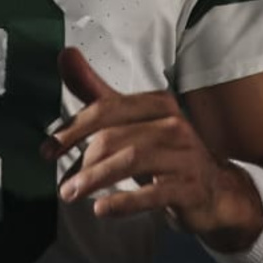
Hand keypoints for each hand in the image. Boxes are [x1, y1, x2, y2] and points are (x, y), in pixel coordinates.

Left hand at [43, 48, 262, 244]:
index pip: (106, 108)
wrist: (215, 191)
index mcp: (158, 103)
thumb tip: (65, 53)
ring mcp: (185, 155)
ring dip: (95, 179)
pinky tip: (101, 209)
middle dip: (83, 162)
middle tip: (63, 186)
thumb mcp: (132, 123)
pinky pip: (153, 193)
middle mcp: (174, 124)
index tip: (47, 151)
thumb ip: (97, 93)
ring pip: (131, 160)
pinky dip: (124, 201)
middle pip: (115, 137)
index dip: (73, 129)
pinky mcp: (190, 187)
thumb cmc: (165, 154)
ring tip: (71, 196)